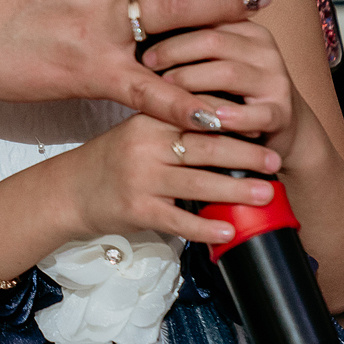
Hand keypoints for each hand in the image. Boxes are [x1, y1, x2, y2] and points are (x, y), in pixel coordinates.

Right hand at [60, 114, 282, 246]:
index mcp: (148, 120)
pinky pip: (179, 220)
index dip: (232, 117)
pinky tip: (229, 230)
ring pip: (198, 183)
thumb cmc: (112, 160)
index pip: (196, 113)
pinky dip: (207, 227)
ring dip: (237, 190)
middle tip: (275, 159)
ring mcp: (140, 178)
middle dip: (246, 154)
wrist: (68, 191)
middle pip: (204, 147)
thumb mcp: (139, 132)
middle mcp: (144, 145)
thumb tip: (229, 124)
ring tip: (267, 193)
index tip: (263, 121)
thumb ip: (174, 125)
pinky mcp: (137, 210)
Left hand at [138, 20, 297, 158]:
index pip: (206, 12)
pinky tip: (208, 121)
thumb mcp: (210, 63)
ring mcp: (276, 79)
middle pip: (213, 40)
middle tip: (146, 66)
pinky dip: (231, 117)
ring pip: (229, 72)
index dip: (169, 24)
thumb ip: (188, 45)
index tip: (137, 37)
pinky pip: (255, 113)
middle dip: (175, 52)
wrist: (278, 129)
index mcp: (245, 28)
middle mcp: (264, 48)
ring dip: (192, 82)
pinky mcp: (282, 113)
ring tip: (166, 91)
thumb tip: (137, 26)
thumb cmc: (228, 93)